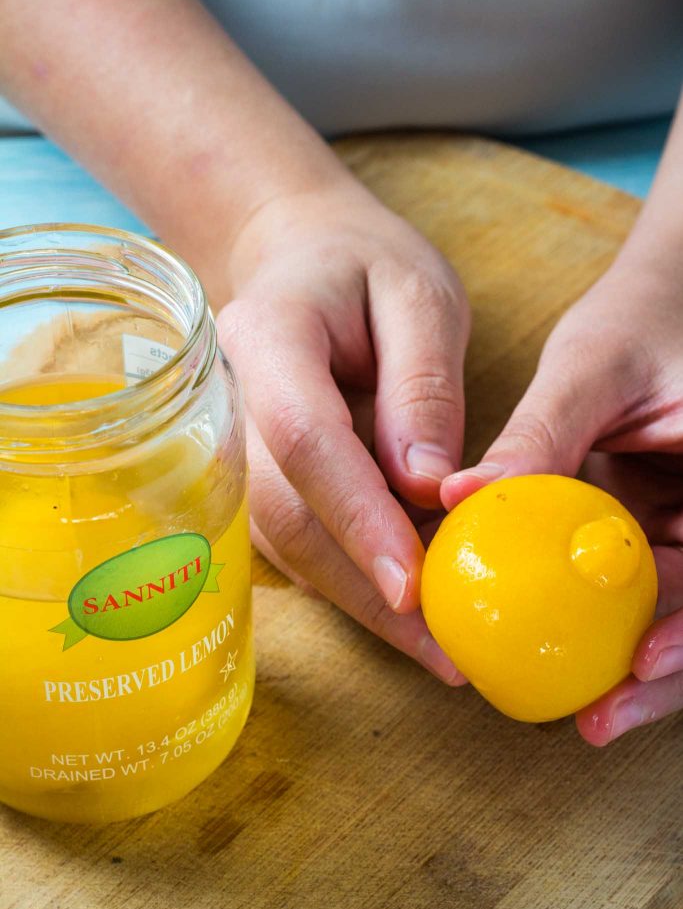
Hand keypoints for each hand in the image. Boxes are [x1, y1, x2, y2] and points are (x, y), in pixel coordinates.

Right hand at [218, 178, 469, 682]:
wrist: (296, 258)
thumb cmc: (363, 266)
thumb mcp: (419, 296)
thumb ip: (423, 386)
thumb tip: (429, 484)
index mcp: (268, 336)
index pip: (304, 439)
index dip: (358, 517)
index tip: (415, 586)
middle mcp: (228, 404)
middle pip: (285, 514)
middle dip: (365, 590)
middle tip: (444, 650)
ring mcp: (230, 449)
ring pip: (286, 544)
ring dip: (361, 600)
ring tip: (438, 644)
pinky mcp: (252, 481)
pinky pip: (295, 543)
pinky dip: (351, 580)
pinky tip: (406, 603)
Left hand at [441, 259, 682, 741]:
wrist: (672, 305)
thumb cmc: (648, 320)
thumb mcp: (596, 366)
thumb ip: (541, 436)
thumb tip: (456, 496)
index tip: (639, 659)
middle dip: (671, 677)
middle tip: (601, 719)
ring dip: (647, 675)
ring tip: (591, 720)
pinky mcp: (677, 544)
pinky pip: (653, 599)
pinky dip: (615, 633)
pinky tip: (578, 670)